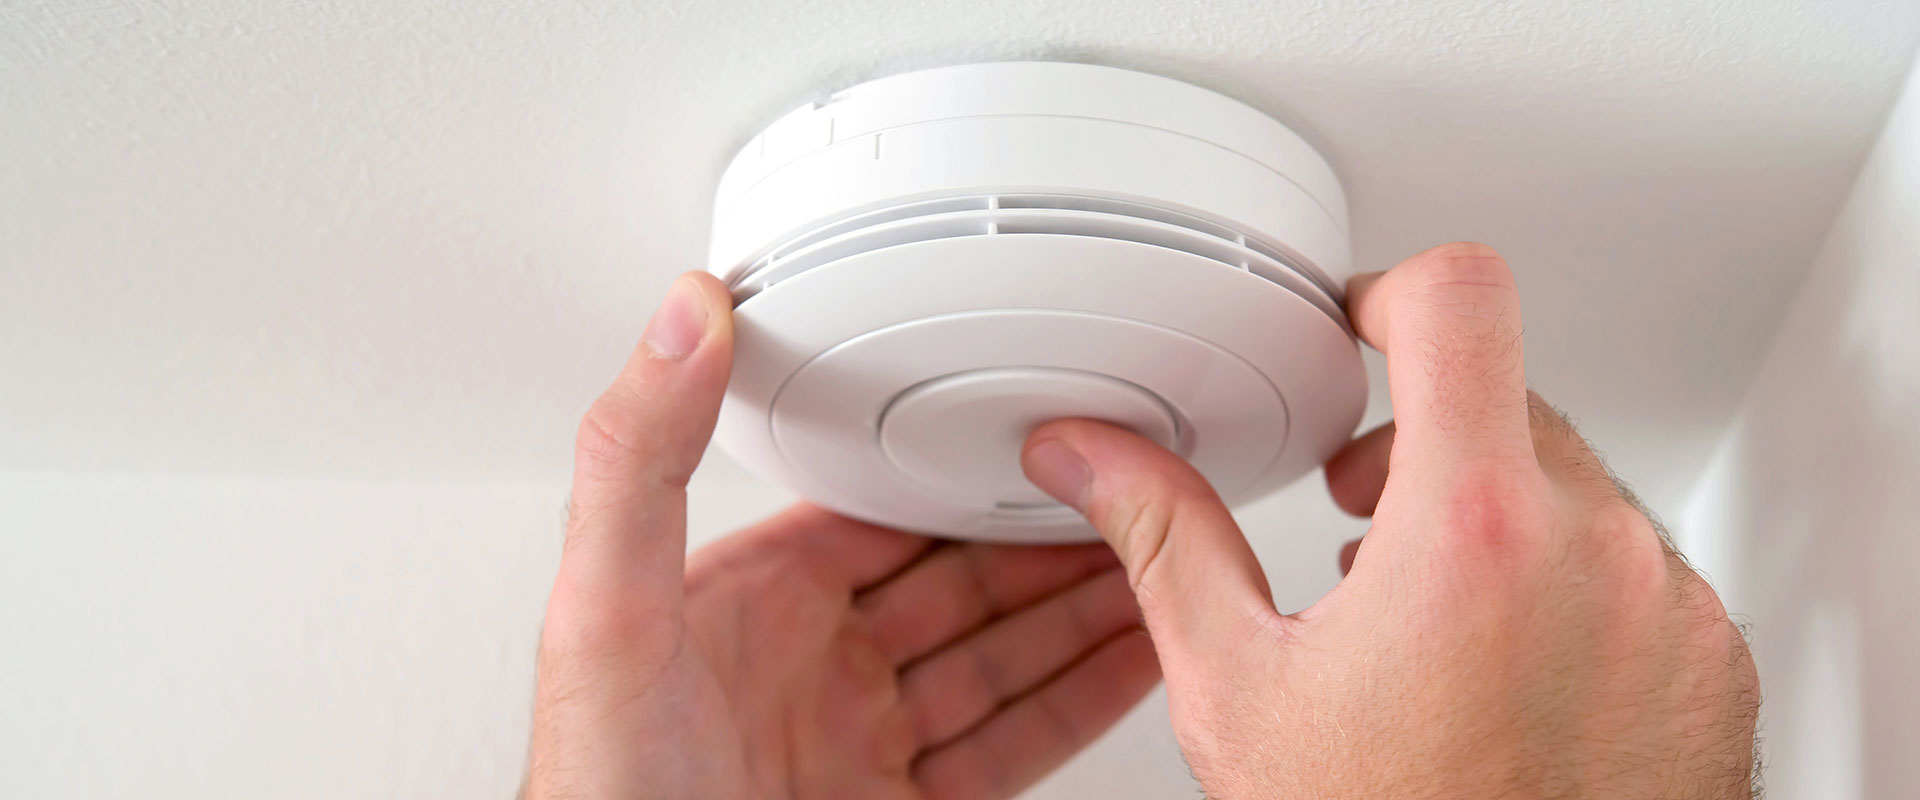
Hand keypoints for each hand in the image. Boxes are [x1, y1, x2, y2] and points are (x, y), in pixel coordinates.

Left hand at [523, 273, 1159, 798]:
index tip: (1036, 432)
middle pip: (959, 585)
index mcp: (747, 605)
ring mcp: (860, 747)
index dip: (961, 473)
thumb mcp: (608, 610)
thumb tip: (682, 317)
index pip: (878, 513)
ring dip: (1082, 614)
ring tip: (1164, 567)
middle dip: (1048, 542)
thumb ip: (641, 460)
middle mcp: (810, 671)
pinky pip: (1012, 746)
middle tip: (1135, 496)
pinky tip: (1134, 661)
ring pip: (1000, 661)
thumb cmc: (600, 791)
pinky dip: (1082, 702)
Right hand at [1021, 243, 1760, 797]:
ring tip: (1430, 618)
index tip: (1364, 325)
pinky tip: (1506, 673)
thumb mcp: (1242, 691)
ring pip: (1577, 488)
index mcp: (1469, 532)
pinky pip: (1640, 569)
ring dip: (1499, 521)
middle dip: (1425, 442)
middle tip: (1363, 521)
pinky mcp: (1712, 661)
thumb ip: (1165, 541)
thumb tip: (1092, 458)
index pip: (1459, 301)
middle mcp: (1596, 552)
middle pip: (1509, 400)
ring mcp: (1668, 608)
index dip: (1394, 290)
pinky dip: (1570, 590)